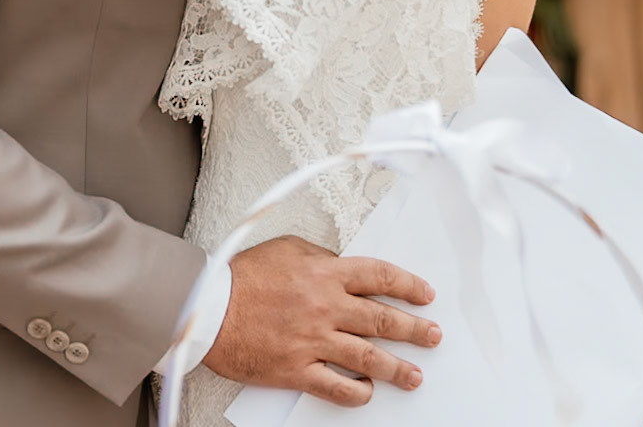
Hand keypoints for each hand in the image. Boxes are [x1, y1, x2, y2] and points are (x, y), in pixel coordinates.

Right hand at [203, 235, 438, 406]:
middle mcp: (326, 307)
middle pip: (382, 319)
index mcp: (325, 273)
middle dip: (415, 329)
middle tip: (433, 336)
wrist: (209, 308)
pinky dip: (357, 393)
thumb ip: (320, 256)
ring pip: (368, 357)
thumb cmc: (242, 277)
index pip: (380, 276)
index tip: (425, 295)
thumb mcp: (286, 248)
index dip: (408, 286)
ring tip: (415, 375)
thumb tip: (342, 264)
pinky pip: (336, 387)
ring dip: (397, 368)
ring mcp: (313, 341)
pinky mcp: (297, 369)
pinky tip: (368, 393)